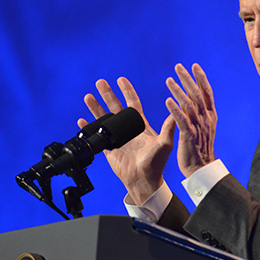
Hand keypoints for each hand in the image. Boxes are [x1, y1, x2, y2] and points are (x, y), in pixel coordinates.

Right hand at [78, 77, 175, 204]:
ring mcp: (117, 138)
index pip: (133, 103)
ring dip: (96, 107)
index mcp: (141, 125)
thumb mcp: (165, 143)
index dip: (127, 91)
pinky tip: (82, 121)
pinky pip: (96, 136)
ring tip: (88, 96)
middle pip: (115, 107)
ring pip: (104, 118)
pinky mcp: (109, 149)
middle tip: (100, 82)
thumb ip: (169, 127)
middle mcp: (128, 129)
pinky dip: (88, 128)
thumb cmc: (156, 163)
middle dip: (108, 94)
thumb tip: (177, 109)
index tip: (121, 79)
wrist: (143, 180)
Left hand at [165, 63, 216, 177]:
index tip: (194, 65)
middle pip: (197, 95)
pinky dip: (175, 110)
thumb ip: (200, 111)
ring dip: (179, 91)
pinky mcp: (189, 136)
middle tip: (178, 66)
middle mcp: (206, 119)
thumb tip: (195, 97)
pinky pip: (182, 120)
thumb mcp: (204, 126)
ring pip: (189, 105)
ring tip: (169, 80)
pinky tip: (167, 100)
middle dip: (188, 79)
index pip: (207, 93)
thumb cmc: (200, 147)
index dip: (201, 78)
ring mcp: (198, 127)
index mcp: (210, 115)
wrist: (201, 167)